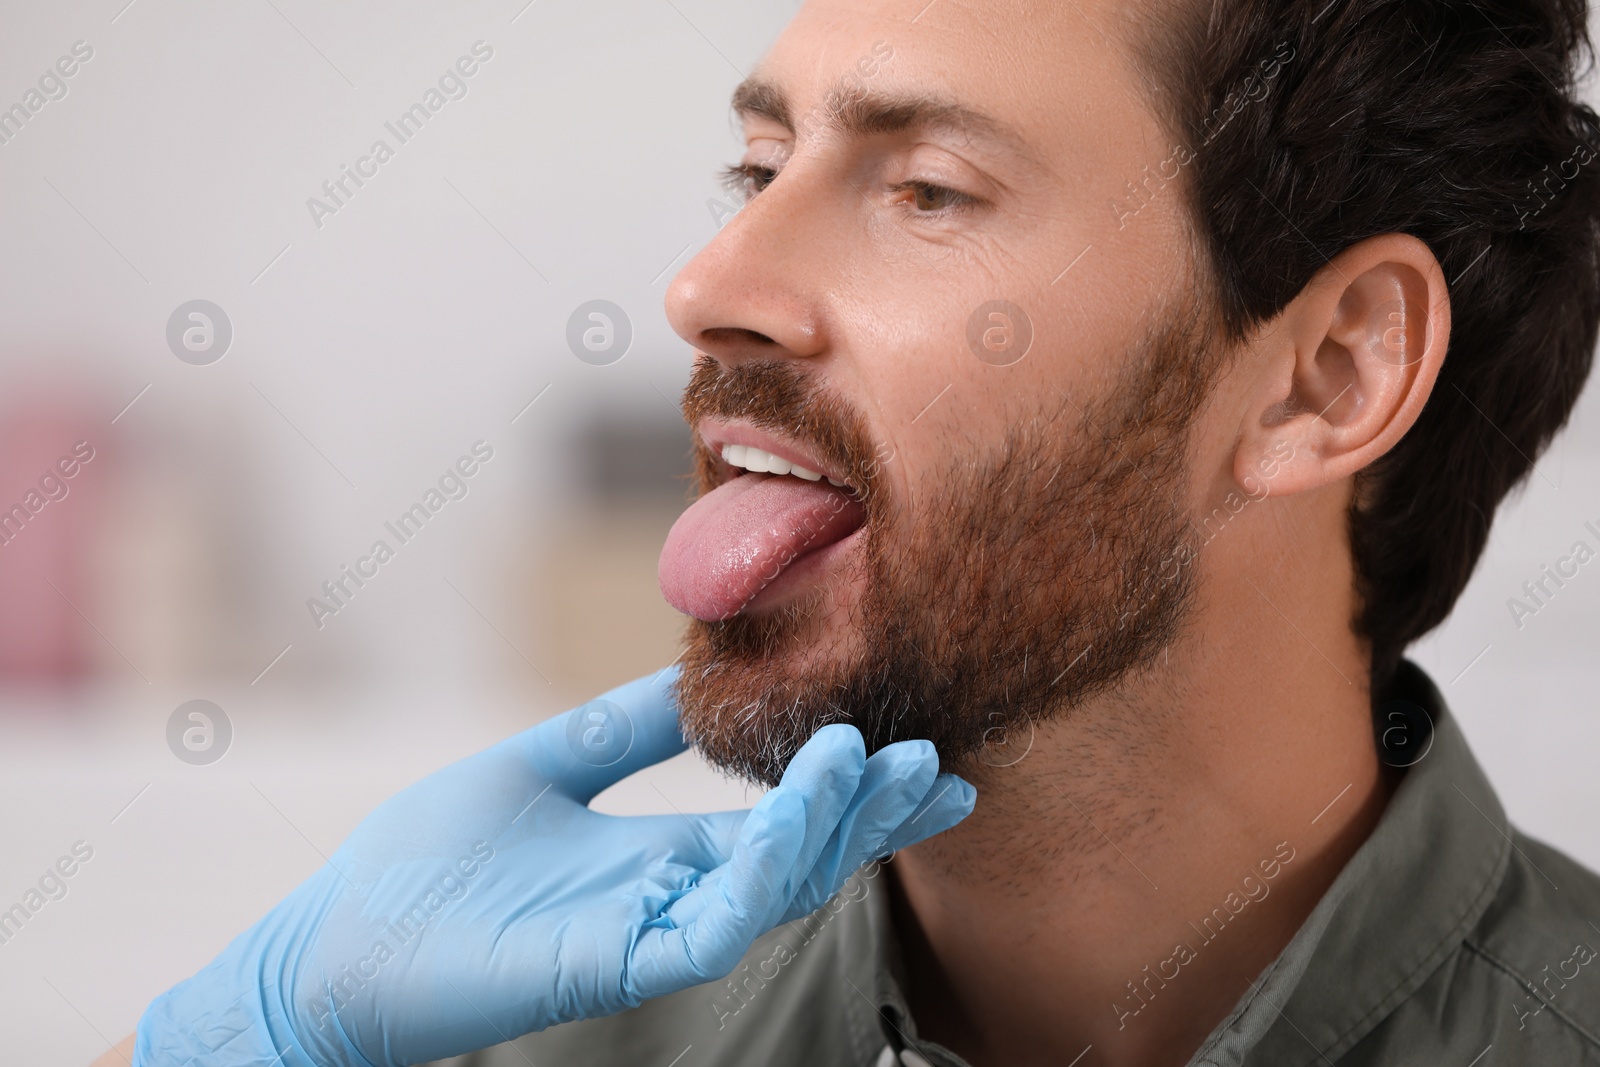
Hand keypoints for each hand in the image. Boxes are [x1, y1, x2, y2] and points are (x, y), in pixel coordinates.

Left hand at [132, 667, 974, 1065]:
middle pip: (803, 858)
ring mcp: (651, 933)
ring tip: (882, 759)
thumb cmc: (424, 863)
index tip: (913, 746)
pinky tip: (803, 805)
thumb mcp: (540, 769)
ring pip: (776, 887)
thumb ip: (617, 734)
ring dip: (837, 825)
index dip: (851, 792)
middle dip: (874, 815)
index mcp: (660, 854)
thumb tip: (686, 680)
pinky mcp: (620, 962)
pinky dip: (771, 861)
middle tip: (943, 763)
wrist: (332, 943)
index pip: (780, 825)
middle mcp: (671, 896)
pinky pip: (721, 918)